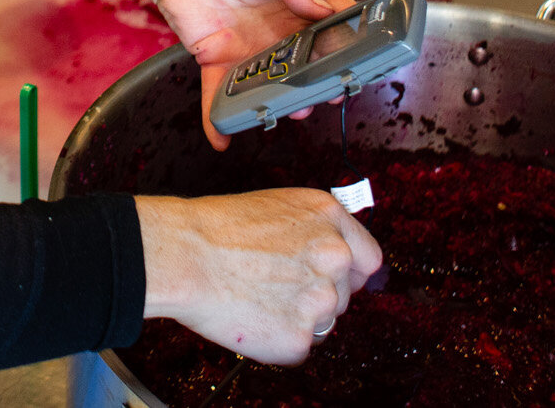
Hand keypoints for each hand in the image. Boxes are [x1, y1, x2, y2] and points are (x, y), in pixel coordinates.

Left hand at [130, 0, 355, 148]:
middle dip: (323, 81)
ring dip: (284, 102)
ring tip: (293, 110)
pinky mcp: (218, 58)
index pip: (337, 21)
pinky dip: (221, 117)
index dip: (353, 42)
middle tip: (332, 93)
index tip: (364, 60)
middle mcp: (283, 25)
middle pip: (312, 61)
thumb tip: (322, 10)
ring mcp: (252, 45)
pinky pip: (221, 93)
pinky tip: (223, 137)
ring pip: (275, 83)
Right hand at [135, 190, 382, 364]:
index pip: (369, 258)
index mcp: (329, 217)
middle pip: (344, 294)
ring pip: (323, 322)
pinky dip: (277, 340)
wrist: (185, 255)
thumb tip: (328, 257)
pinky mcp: (300, 337)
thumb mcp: (278, 206)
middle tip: (275, 287)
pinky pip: (299, 347)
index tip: (333, 278)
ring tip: (258, 298)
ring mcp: (321, 298)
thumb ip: (314, 230)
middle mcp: (335, 255)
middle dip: (316, 295)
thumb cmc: (216, 228)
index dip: (348, 271)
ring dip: (297, 318)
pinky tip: (252, 317)